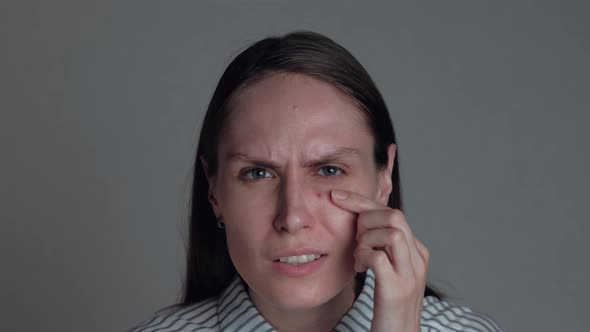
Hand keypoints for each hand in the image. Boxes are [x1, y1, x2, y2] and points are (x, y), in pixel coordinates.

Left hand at [331, 189, 428, 331]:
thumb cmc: (389, 306)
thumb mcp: (389, 271)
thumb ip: (382, 247)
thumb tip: (360, 220)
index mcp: (417, 251)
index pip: (392, 212)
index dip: (362, 201)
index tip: (336, 195)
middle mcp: (418, 260)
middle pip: (395, 216)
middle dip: (365, 219)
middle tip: (355, 239)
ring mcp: (410, 275)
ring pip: (391, 232)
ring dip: (366, 239)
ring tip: (360, 257)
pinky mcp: (397, 290)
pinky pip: (378, 257)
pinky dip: (363, 257)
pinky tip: (359, 269)